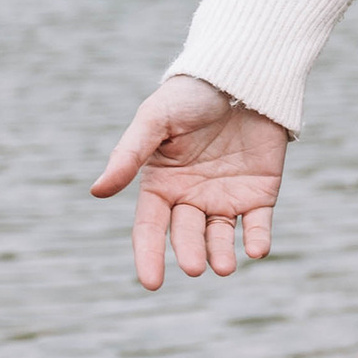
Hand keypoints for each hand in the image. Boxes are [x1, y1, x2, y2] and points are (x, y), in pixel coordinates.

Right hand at [92, 73, 289, 291]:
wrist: (241, 74)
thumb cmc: (190, 94)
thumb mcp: (155, 119)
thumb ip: (129, 154)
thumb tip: (97, 191)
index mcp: (162, 184)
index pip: (150, 227)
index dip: (148, 255)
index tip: (152, 282)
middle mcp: (192, 197)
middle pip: (187, 235)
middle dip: (190, 252)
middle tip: (194, 266)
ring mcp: (226, 197)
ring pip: (221, 236)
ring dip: (222, 254)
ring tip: (223, 267)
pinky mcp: (260, 193)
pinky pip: (259, 223)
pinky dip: (258, 239)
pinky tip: (257, 249)